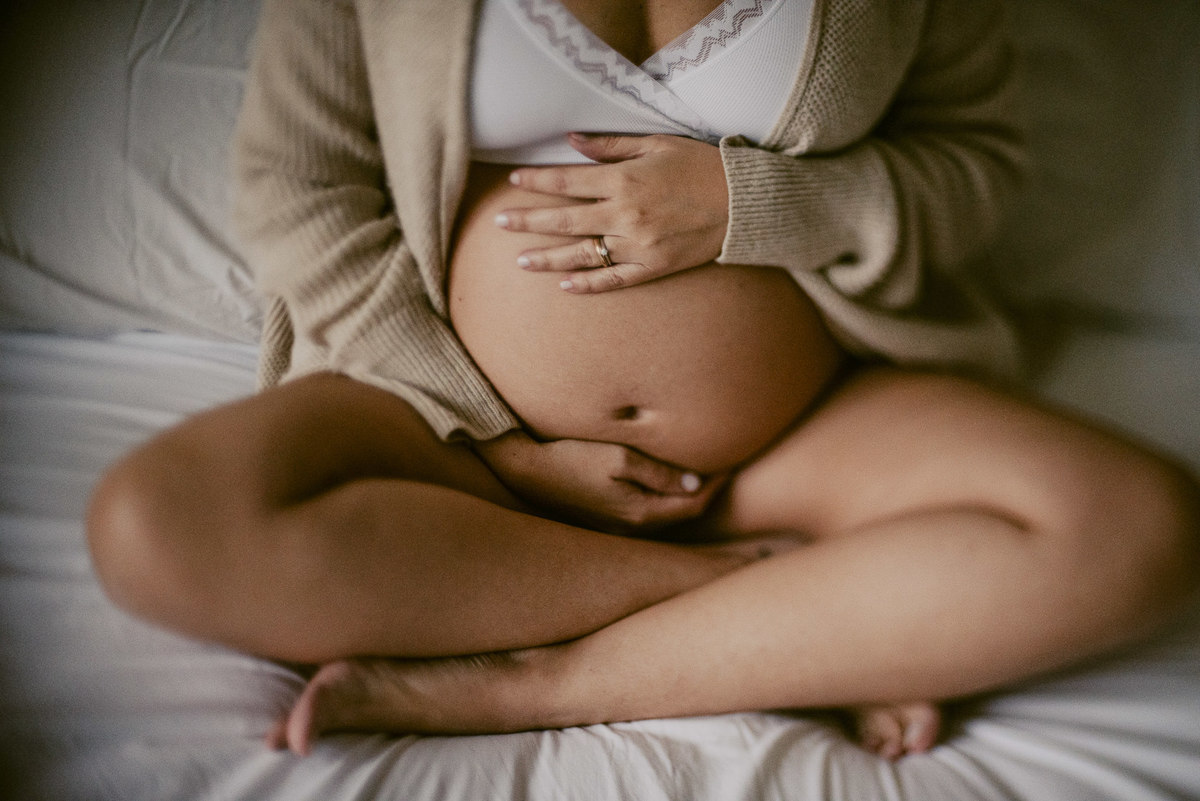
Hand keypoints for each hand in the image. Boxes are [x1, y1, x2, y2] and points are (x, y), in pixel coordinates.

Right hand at [473, 430, 721, 532]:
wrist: (524, 469)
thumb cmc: (570, 457)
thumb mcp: (618, 457)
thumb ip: (659, 472)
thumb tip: (696, 484)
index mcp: (640, 513)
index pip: (694, 505)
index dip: (716, 485)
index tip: (730, 461)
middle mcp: (632, 528)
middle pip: (683, 514)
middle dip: (706, 492)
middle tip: (724, 466)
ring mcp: (616, 527)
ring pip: (665, 515)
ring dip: (684, 496)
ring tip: (701, 472)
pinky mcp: (604, 520)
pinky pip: (646, 513)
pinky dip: (664, 498)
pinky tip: (664, 480)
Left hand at [497, 133, 728, 292]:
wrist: (745, 203)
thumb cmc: (703, 166)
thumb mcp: (658, 143)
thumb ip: (612, 145)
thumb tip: (572, 142)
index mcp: (624, 181)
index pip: (567, 182)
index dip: (538, 181)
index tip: (514, 181)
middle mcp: (625, 216)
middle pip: (564, 221)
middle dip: (528, 222)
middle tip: (499, 223)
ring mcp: (638, 246)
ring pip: (581, 255)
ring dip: (547, 258)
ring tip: (520, 261)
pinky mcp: (653, 268)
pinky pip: (613, 280)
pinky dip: (587, 285)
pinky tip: (564, 285)